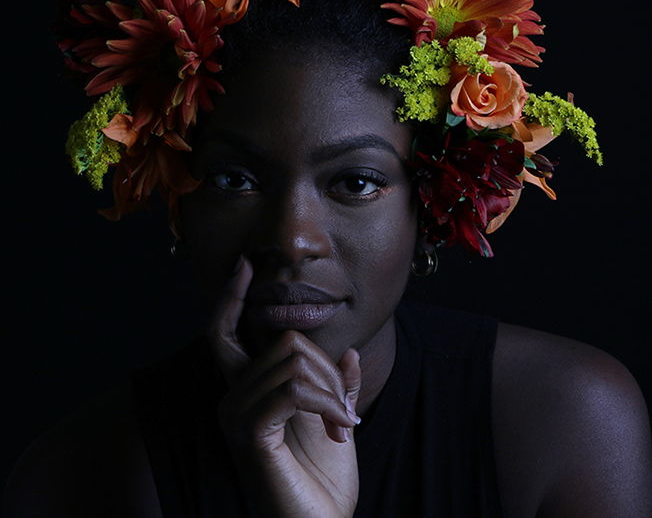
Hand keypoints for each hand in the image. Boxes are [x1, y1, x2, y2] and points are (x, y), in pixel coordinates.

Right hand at [208, 257, 361, 517]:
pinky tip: (340, 428)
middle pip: (283, 339)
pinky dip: (328, 403)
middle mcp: (231, 399)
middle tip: (346, 408)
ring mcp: (236, 416)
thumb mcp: (334, 419)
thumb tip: (346, 352)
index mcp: (247, 392)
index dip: (230, 297)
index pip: (223, 333)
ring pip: (293, 360)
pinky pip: (295, 388)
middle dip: (327, 366)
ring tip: (343, 423)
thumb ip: (335, 385)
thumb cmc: (324, 479)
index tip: (244, 264)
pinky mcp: (250, 433)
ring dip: (333, 389)